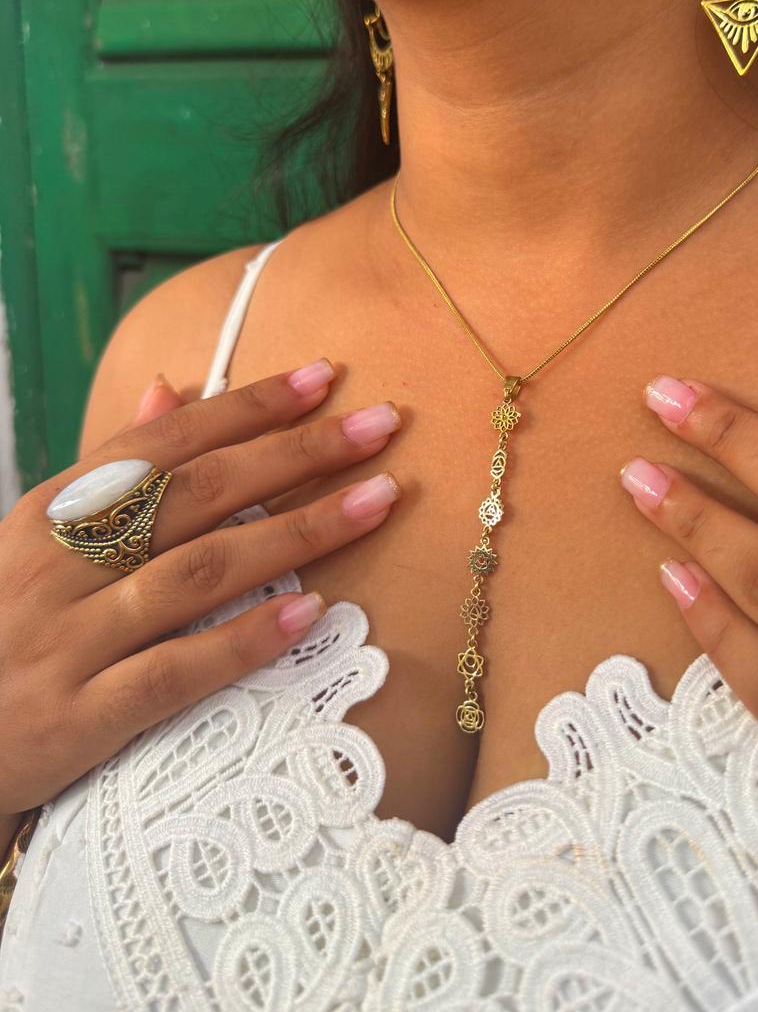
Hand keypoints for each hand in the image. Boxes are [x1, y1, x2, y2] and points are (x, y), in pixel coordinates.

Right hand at [0, 360, 402, 818]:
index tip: (325, 377)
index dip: (248, 406)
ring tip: (378, 501)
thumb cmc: (4, 624)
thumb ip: (111, 467)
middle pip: (197, 495)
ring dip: (297, 532)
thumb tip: (173, 389)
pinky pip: (172, 674)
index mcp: (54, 511)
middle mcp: (62, 564)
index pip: (167, 442)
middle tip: (381, 425)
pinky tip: (309, 613)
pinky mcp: (77, 719)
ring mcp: (69, 641)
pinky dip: (241, 640)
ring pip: (198, 573)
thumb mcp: (39, 537)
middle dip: (296, 453)